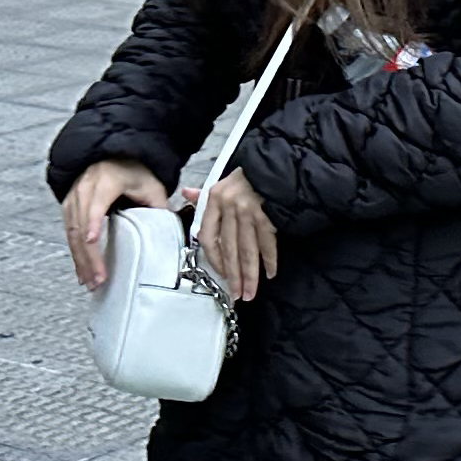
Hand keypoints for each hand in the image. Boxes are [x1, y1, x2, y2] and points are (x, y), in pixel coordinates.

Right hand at [60, 160, 171, 288]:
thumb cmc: (132, 171)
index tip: (93, 241)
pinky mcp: (69, 208)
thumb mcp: (152, 185)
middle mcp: (85, 189)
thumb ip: (159, 207)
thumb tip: (168, 233)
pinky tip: (82, 272)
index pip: (96, 204)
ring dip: (81, 260)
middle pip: (81, 225)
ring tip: (91, 282)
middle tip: (98, 278)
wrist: (113, 157)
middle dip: (89, 255)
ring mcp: (73, 198)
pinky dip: (76, 255)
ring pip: (72, 233)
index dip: (93, 222)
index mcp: (106, 181)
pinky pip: (69, 235)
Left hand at [196, 172, 279, 305]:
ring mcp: (249, 211)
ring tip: (250, 292)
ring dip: (250, 274)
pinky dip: (270, 259)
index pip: (208, 236)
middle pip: (229, 248)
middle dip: (234, 275)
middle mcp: (229, 206)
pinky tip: (270, 273)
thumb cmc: (247, 177)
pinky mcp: (267, 214)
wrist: (274, 165)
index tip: (221, 275)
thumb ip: (204, 195)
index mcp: (214, 199)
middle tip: (237, 294)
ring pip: (248, 250)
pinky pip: (267, 242)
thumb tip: (186, 194)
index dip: (214, 259)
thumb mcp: (222, 182)